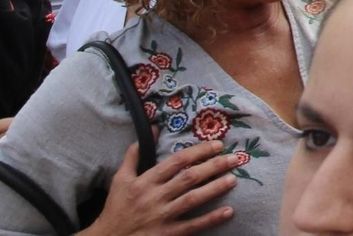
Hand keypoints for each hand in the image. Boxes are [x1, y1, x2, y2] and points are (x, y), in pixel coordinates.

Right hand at [80, 141, 238, 235]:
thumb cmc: (116, 207)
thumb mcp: (120, 178)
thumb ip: (134, 154)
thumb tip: (153, 128)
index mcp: (145, 181)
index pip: (176, 162)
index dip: (199, 152)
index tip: (218, 144)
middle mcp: (155, 197)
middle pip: (189, 178)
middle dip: (214, 166)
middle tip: (236, 158)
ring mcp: (162, 216)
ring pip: (193, 199)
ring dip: (215, 188)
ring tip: (233, 179)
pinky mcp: (167, 234)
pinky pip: (192, 226)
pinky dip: (211, 219)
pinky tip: (228, 211)